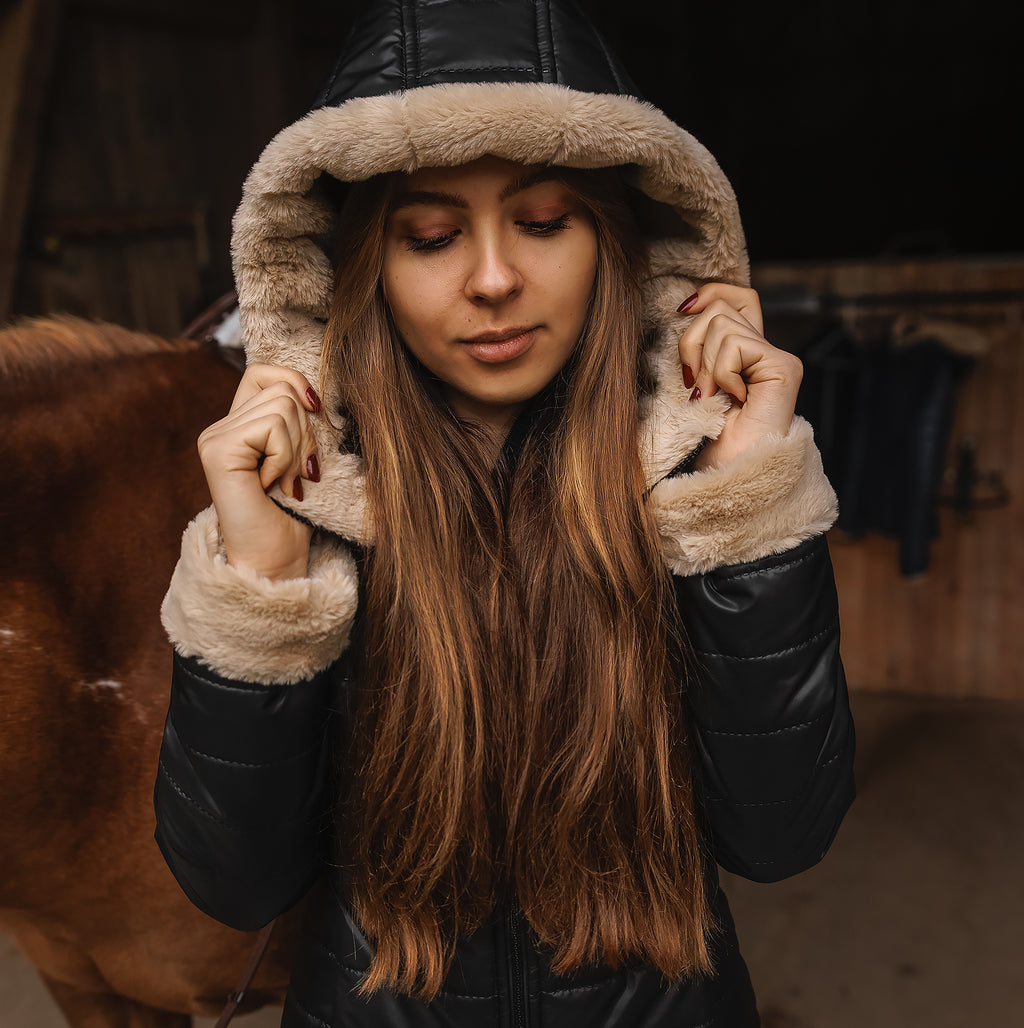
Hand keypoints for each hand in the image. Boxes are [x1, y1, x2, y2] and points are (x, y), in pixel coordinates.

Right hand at [197, 364, 320, 579]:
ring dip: (298, 449)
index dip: (296, 383)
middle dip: (307, 433)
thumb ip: (300, 423)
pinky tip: (273, 485)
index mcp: (240, 425)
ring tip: (286, 481)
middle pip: (283, 390)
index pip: (266, 373)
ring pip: (283, 406)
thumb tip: (317, 394)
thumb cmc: (294, 516)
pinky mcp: (217, 450)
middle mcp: (220, 427)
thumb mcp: (303, 457)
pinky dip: (285, 457)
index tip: (315, 412)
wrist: (276, 560)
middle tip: (298, 473)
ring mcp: (214, 437)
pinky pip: (273, 427)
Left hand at [677, 283, 802, 469]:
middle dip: (692, 340)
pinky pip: (734, 347)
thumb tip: (683, 308)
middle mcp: (767, 352)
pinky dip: (720, 374)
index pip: (735, 297)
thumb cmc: (709, 448)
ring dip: (704, 365)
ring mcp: (779, 358)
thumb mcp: (694, 389)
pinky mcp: (785, 367)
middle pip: (722, 305)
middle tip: (695, 385)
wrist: (730, 483)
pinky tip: (731, 401)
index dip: (709, 293)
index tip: (681, 311)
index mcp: (746, 355)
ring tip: (712, 399)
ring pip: (723, 323)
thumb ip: (698, 352)